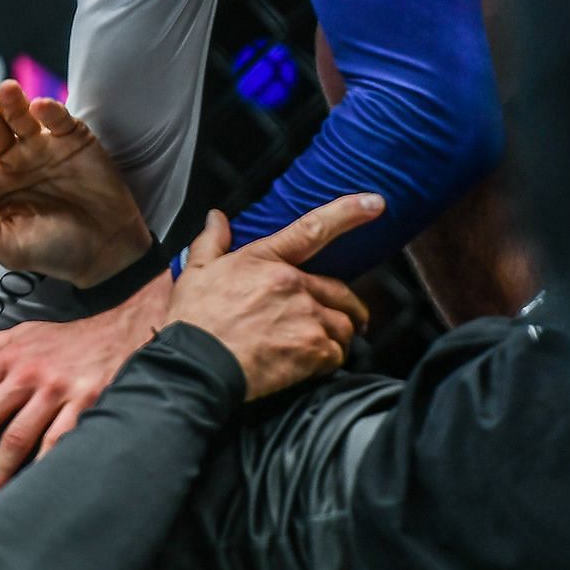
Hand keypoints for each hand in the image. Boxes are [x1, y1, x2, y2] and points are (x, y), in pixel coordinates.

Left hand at [0, 80, 149, 286]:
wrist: (108, 251)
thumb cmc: (55, 253)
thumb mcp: (10, 247)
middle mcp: (11, 161)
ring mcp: (42, 147)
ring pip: (19, 115)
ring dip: (10, 101)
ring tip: (6, 91)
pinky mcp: (72, 139)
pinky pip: (57, 118)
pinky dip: (50, 110)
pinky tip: (42, 107)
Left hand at [0, 275, 167, 503]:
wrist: (124, 331)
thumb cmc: (70, 339)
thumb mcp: (24, 332)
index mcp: (8, 360)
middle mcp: (28, 376)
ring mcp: (56, 392)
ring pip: (18, 436)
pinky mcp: (85, 406)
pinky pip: (60, 442)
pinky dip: (44, 466)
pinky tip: (32, 491)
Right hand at [168, 196, 379, 400]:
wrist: (197, 364)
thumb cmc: (194, 320)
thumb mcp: (196, 273)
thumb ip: (211, 242)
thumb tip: (216, 217)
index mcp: (266, 260)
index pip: (313, 228)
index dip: (348, 212)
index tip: (375, 203)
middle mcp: (292, 284)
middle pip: (340, 290)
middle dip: (350, 307)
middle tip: (352, 319)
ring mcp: (305, 317)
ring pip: (343, 325)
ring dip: (338, 337)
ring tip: (324, 348)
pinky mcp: (311, 350)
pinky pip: (337, 354)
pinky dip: (329, 361)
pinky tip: (313, 367)